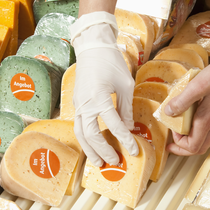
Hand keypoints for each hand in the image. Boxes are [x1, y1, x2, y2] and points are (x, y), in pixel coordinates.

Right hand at [71, 12, 138, 166]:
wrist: (92, 48)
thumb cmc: (111, 62)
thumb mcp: (125, 84)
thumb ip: (126, 108)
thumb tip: (129, 128)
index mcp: (99, 98)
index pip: (113, 125)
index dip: (124, 139)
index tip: (133, 150)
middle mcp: (85, 104)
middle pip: (91, 134)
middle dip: (103, 150)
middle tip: (115, 161)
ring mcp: (78, 104)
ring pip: (80, 133)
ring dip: (89, 149)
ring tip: (99, 162)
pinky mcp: (76, 103)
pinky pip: (79, 126)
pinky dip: (85, 139)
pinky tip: (92, 146)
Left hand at [164, 54, 209, 155]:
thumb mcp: (197, 86)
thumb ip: (181, 101)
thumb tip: (168, 112)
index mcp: (207, 120)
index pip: (192, 147)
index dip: (179, 145)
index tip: (172, 132)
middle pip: (200, 148)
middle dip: (184, 147)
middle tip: (173, 140)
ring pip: (206, 139)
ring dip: (192, 137)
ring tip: (182, 125)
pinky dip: (200, 128)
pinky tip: (195, 113)